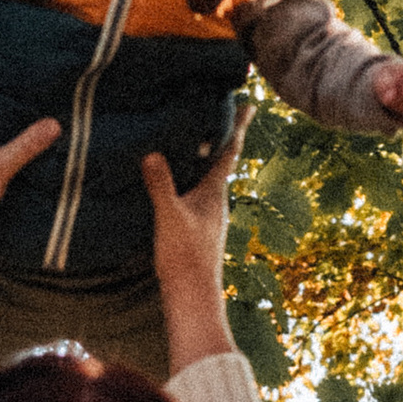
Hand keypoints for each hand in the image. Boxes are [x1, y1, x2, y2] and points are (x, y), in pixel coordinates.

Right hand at [144, 128, 244, 374]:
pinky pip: (195, 193)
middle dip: (221, 137)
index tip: (250, 103)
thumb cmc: (185, 257)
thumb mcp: (169, 217)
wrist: (192, 298)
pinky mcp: (197, 230)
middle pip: (221, 161)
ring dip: (204, 158)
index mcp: (214, 193)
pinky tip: (177, 181)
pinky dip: (190, 179)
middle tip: (220, 112)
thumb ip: (161, 185)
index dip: (238, 126)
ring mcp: (208, 217)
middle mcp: (216, 202)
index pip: (229, 152)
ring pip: (208, 178)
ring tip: (196, 139)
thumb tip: (152, 153)